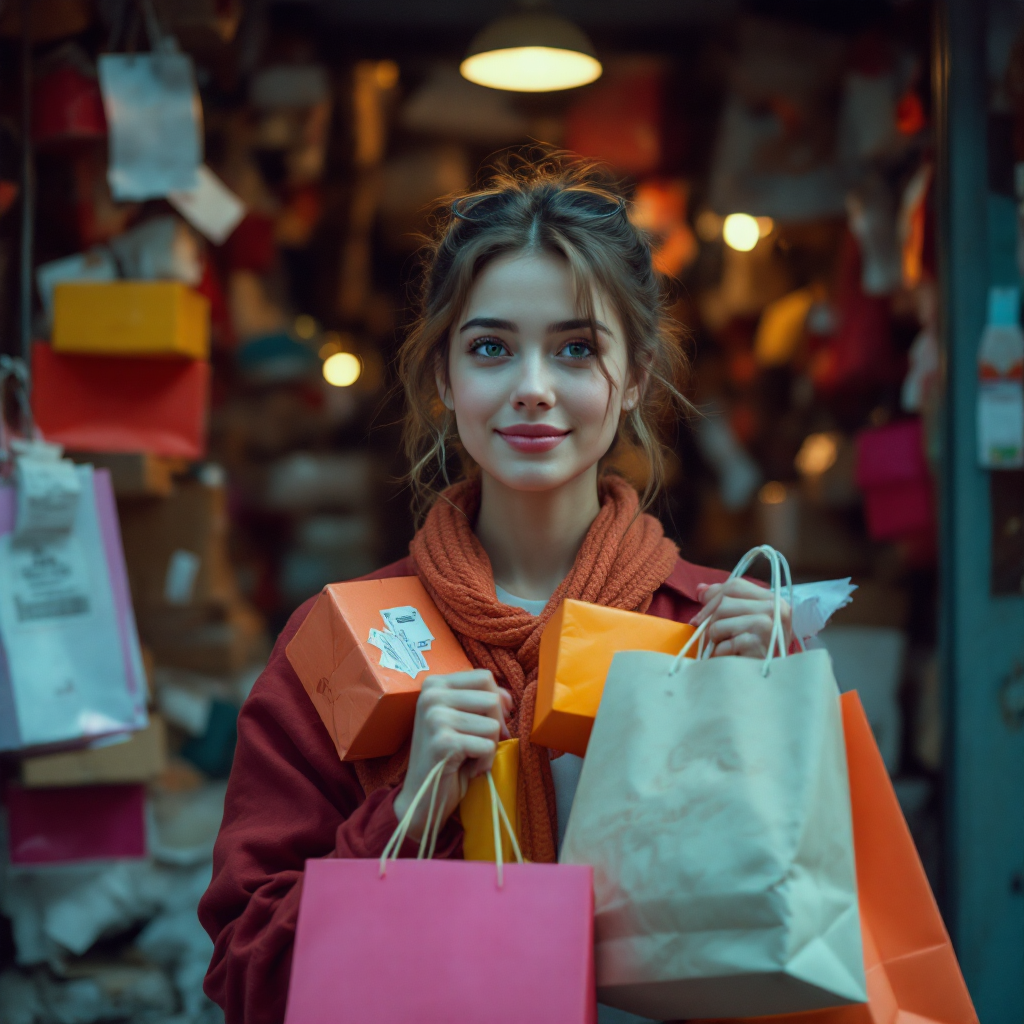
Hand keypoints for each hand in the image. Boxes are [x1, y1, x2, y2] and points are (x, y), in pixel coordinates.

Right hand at [393, 670, 512, 842]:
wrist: (423, 798)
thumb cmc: (447, 757)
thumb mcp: (461, 719)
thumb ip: (481, 700)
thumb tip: (508, 698)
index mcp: (434, 684)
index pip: (484, 677)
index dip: (497, 701)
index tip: (489, 721)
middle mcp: (431, 696)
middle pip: (492, 700)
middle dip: (494, 727)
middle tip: (477, 745)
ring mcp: (435, 717)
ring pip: (492, 725)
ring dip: (488, 748)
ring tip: (468, 758)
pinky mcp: (444, 741)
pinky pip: (488, 746)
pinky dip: (485, 763)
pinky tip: (467, 769)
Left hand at [690, 578, 791, 658]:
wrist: (764, 680)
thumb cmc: (751, 649)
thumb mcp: (740, 620)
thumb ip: (722, 602)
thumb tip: (700, 589)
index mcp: (773, 599)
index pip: (735, 585)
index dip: (712, 598)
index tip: (701, 616)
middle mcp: (776, 609)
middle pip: (725, 602)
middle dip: (710, 620)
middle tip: (710, 637)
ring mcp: (770, 626)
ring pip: (721, 621)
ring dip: (714, 637)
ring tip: (721, 647)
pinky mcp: (760, 644)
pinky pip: (726, 642)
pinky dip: (721, 652)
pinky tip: (728, 657)